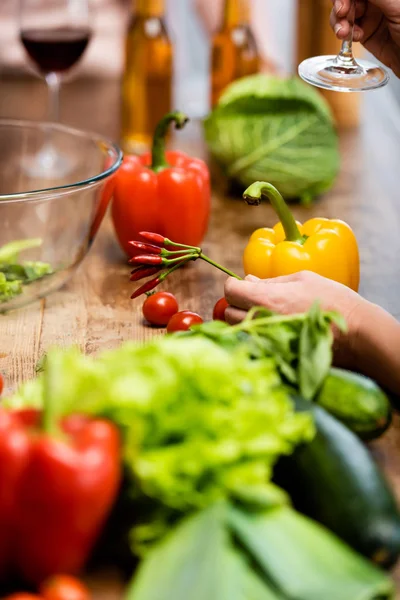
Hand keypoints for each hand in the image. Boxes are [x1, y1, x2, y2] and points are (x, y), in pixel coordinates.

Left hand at [224, 271, 364, 368]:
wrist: (355, 333)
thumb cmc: (332, 300)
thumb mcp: (303, 279)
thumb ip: (270, 281)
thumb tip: (248, 280)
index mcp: (266, 298)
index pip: (230, 291)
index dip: (234, 285)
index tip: (242, 285)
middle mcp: (261, 321)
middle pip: (228, 312)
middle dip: (236, 304)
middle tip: (253, 300)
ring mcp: (266, 341)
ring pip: (237, 331)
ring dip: (243, 321)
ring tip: (263, 315)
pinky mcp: (274, 355)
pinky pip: (252, 345)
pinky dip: (255, 337)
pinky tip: (271, 330)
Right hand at [330, 0, 399, 76]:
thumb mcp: (396, 6)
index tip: (342, 3)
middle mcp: (378, 3)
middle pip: (349, 0)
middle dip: (341, 6)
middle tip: (341, 13)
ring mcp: (371, 17)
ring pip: (345, 14)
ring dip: (339, 22)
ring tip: (343, 32)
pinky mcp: (366, 35)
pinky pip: (348, 31)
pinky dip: (345, 34)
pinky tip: (353, 37)